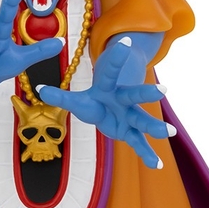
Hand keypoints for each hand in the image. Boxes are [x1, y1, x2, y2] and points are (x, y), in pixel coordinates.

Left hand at [37, 37, 174, 168]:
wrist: (111, 108)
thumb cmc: (94, 101)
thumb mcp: (77, 100)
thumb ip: (61, 97)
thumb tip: (39, 90)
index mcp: (109, 88)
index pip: (111, 71)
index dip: (116, 57)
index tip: (125, 42)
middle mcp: (123, 101)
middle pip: (134, 96)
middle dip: (147, 94)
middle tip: (163, 90)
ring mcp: (129, 117)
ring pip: (142, 121)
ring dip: (155, 126)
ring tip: (170, 133)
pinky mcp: (130, 132)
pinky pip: (139, 144)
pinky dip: (147, 155)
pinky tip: (157, 165)